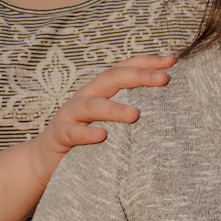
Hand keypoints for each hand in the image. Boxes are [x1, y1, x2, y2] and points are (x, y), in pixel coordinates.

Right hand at [30, 55, 175, 169]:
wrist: (48, 159)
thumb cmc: (89, 138)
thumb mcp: (110, 121)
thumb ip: (131, 110)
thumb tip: (170, 108)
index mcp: (101, 90)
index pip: (125, 68)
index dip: (147, 62)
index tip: (172, 61)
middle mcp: (86, 96)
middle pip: (111, 78)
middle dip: (138, 75)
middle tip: (163, 79)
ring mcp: (71, 114)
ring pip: (92, 105)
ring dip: (114, 108)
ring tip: (135, 115)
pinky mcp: (60, 135)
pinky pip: (73, 133)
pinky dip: (87, 133)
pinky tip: (101, 136)